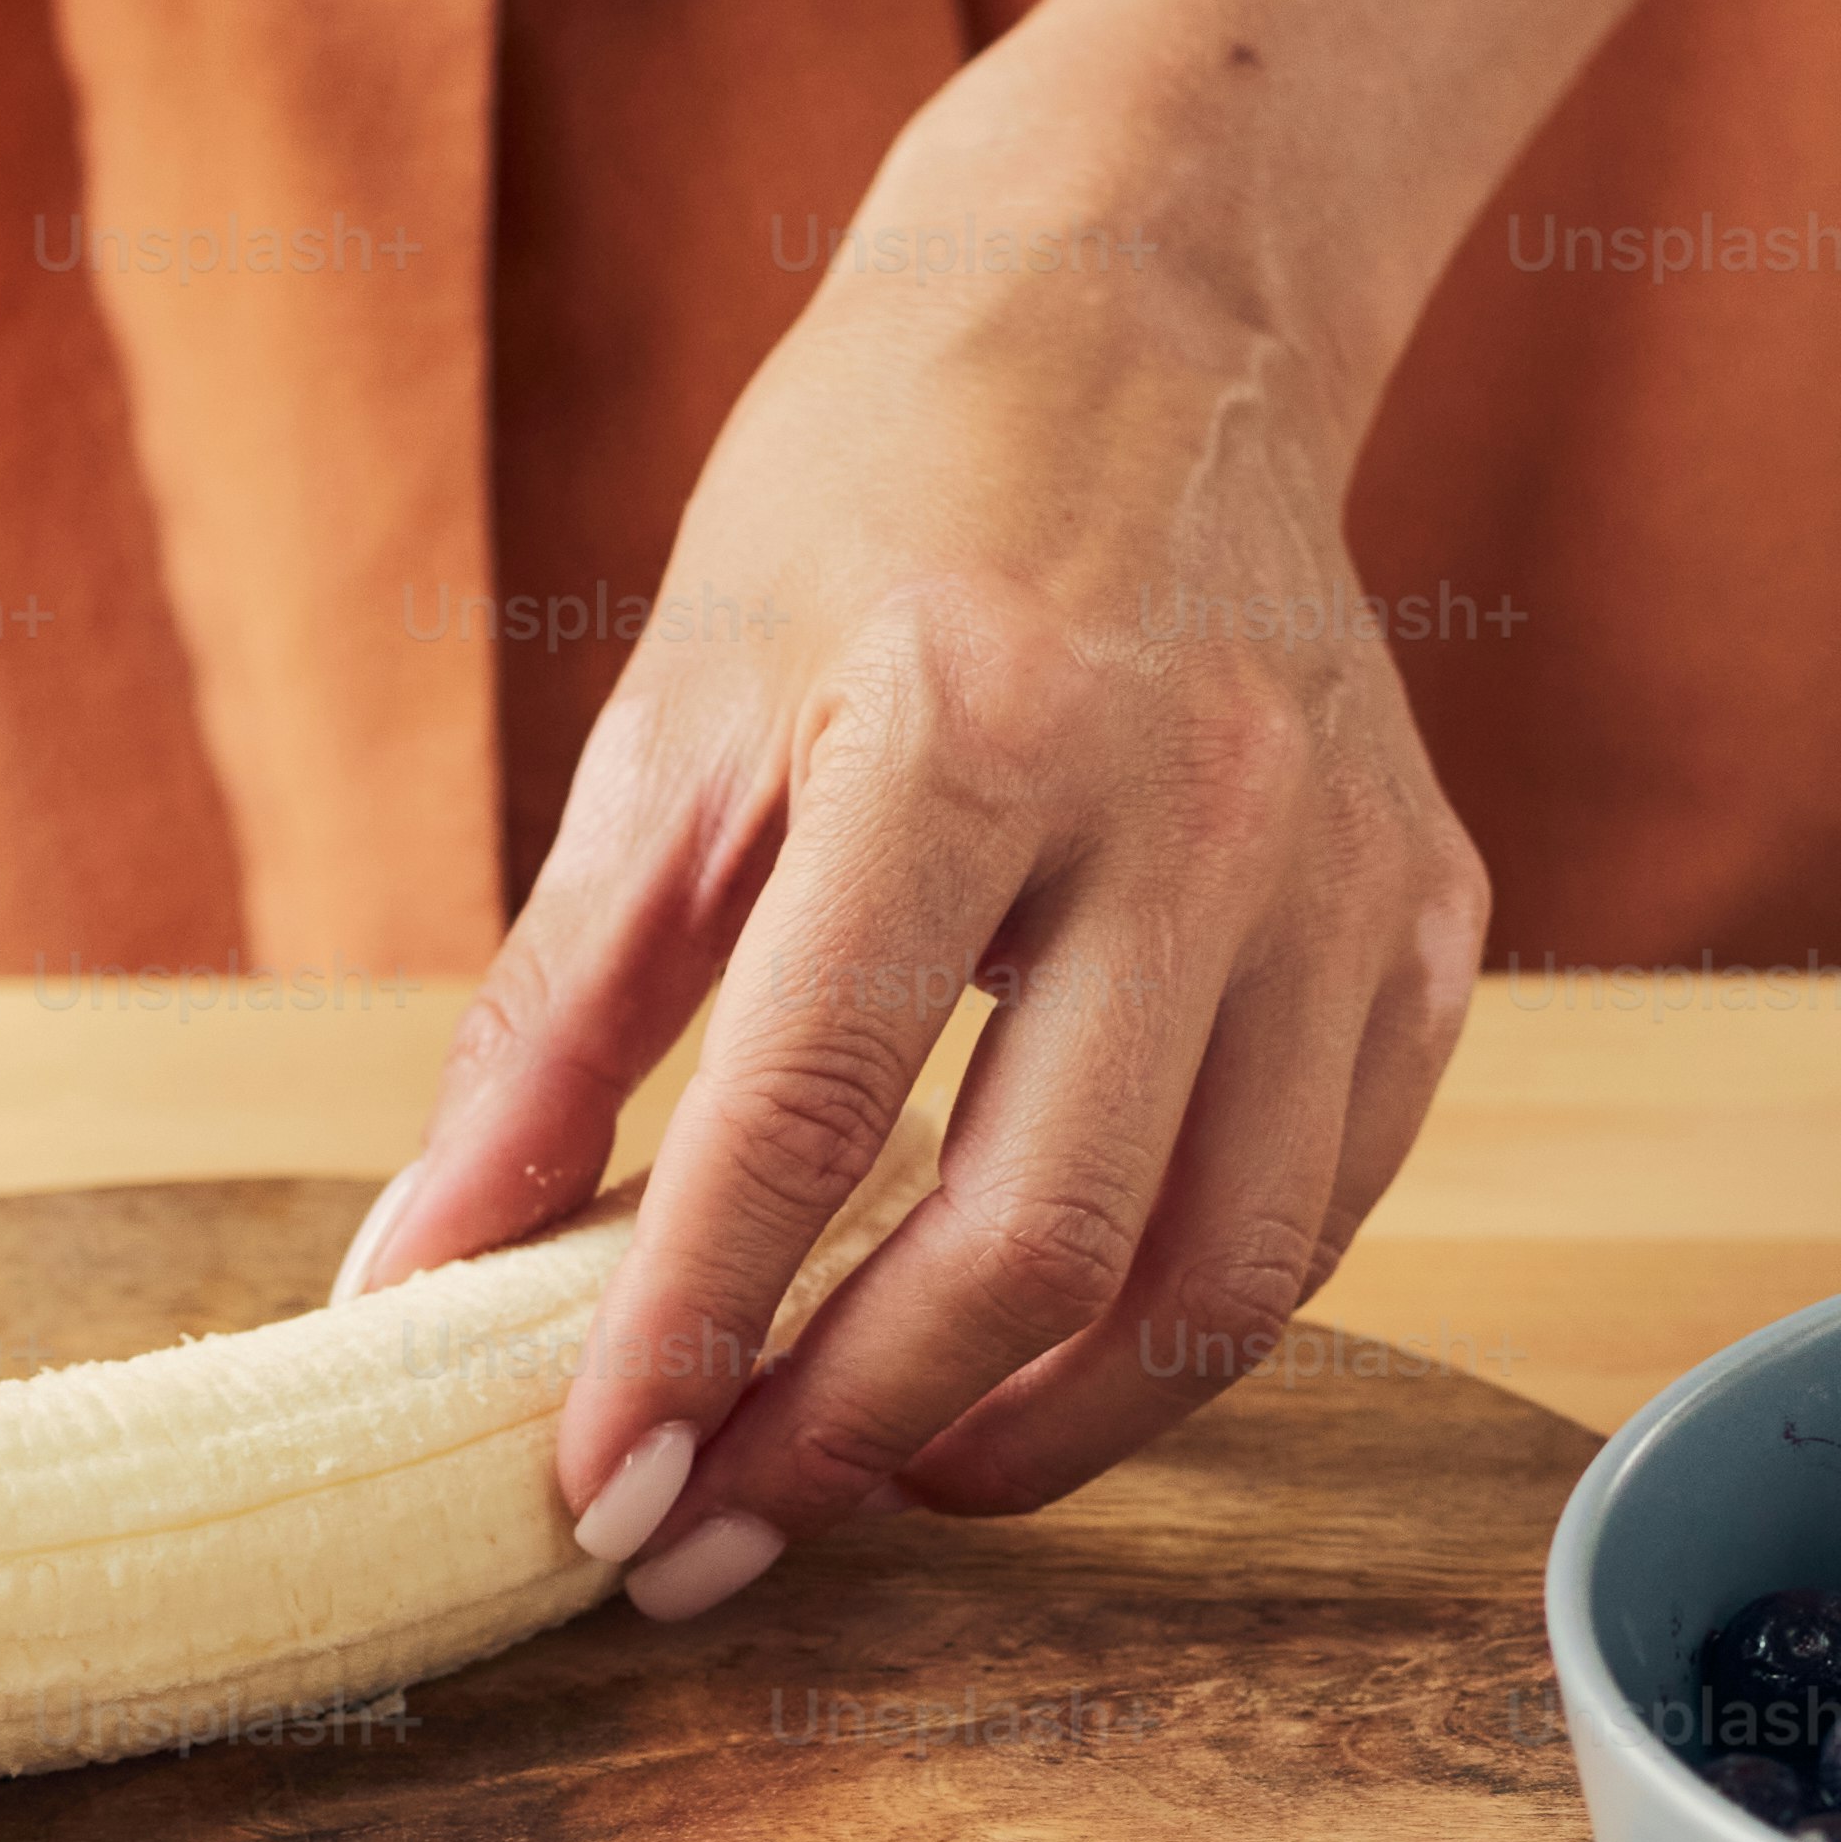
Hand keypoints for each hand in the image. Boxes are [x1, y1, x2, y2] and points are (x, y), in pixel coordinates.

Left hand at [333, 165, 1489, 1615]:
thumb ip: (551, 1025)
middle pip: (1038, 1237)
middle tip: (717, 1531)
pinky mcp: (1428, 922)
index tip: (599, 1491)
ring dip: (1034, 1431)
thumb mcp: (667, 727)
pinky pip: (1322, 1206)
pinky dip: (1177, 1327)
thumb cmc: (868, 503)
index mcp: (967, 719)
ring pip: (1219, 1273)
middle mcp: (1190, 803)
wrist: (1143, 310)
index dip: (691, 1332)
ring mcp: (1339, 874)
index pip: (808, 1109)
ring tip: (880, 1469)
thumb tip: (412, 1287)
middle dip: (852, 1429)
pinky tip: (1042, 1353)